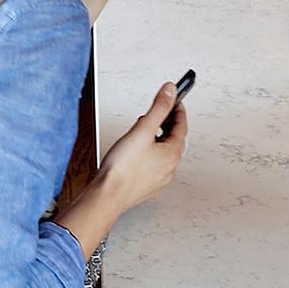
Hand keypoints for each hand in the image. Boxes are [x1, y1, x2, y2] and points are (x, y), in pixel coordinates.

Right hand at [96, 82, 188, 211]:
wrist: (107, 196)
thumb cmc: (122, 169)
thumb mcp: (142, 130)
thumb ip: (158, 108)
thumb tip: (170, 91)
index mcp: (172, 154)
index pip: (181, 126)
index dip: (178, 110)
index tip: (175, 100)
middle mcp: (169, 168)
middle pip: (174, 140)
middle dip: (167, 125)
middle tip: (159, 114)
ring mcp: (159, 179)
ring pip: (163, 154)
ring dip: (157, 140)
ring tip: (143, 131)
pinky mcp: (147, 186)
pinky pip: (154, 166)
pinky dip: (150, 154)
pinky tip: (137, 152)